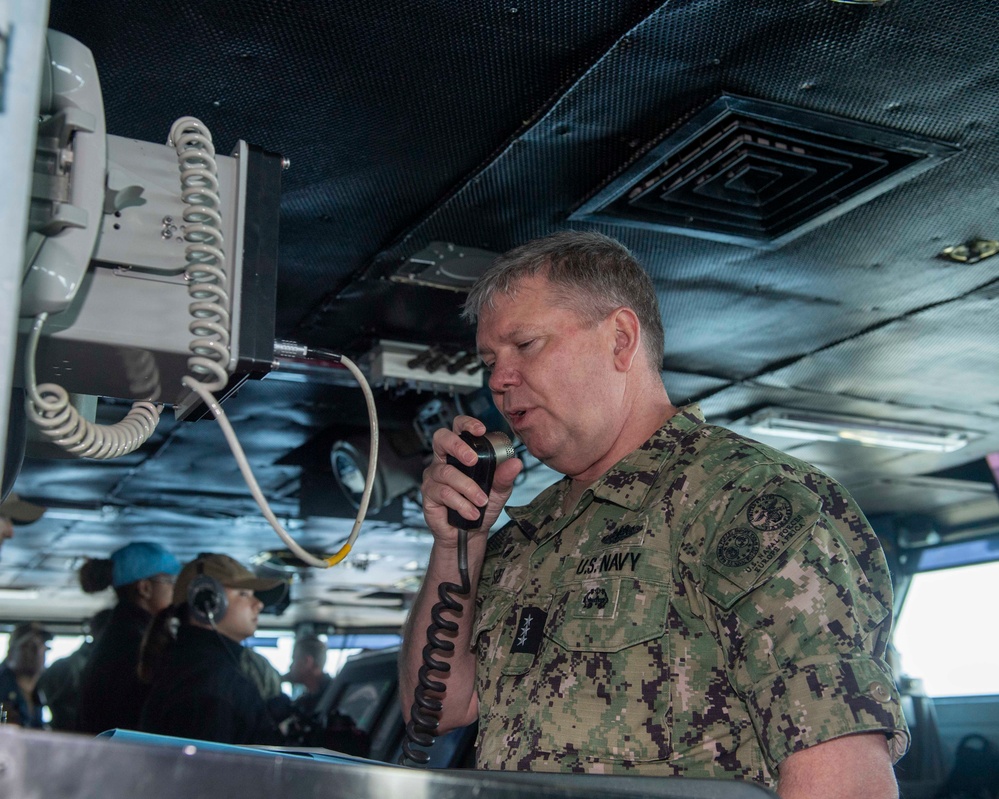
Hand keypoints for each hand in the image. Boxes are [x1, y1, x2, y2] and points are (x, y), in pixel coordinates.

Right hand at [421, 415, 522, 545]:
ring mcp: (434, 476)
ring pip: (447, 472)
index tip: (480, 430)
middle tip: (473, 460)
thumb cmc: (481, 506)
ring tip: (481, 501)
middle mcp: (444, 460)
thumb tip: (516, 462)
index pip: (458, 428)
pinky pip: (444, 493)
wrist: (469, 533)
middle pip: (441, 439)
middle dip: (458, 446)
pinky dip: (461, 503)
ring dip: (467, 487)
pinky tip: (471, 512)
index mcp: (460, 453)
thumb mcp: (499, 491)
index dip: (466, 424)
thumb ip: (505, 477)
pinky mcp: (429, 494)